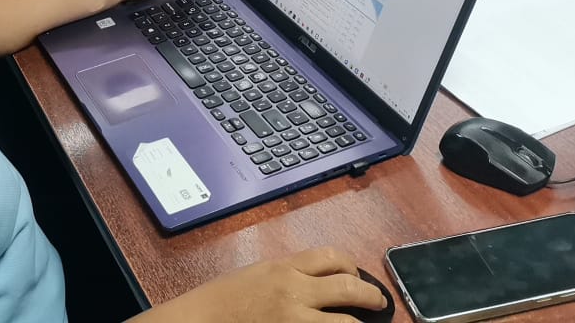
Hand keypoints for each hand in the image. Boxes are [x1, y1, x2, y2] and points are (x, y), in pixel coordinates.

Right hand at [130, 247, 384, 322]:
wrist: (196, 322)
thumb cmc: (220, 302)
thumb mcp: (255, 276)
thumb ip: (286, 277)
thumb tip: (314, 283)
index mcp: (283, 269)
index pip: (331, 258)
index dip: (352, 268)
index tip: (358, 278)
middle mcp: (294, 292)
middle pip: (348, 287)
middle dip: (371, 296)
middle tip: (378, 304)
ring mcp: (294, 320)